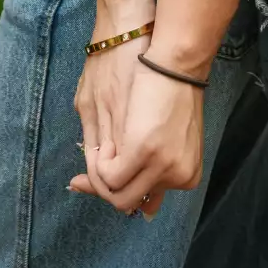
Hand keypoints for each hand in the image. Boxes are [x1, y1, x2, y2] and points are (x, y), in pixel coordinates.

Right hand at [69, 57, 205, 214]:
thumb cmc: (173, 89)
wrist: (176, 58)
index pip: (146, 200)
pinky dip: (99, 164)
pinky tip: (102, 145)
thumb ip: (161, 168)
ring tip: (99, 151)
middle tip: (80, 180)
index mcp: (187, 174)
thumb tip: (148, 209)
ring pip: (118, 194)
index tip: (102, 182)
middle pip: (129, 200)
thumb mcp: (175, 134)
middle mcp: (177, 176)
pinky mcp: (142, 150)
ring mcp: (162, 166)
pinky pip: (109, 175)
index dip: (120, 191)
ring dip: (101, 177)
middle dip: (103, 191)